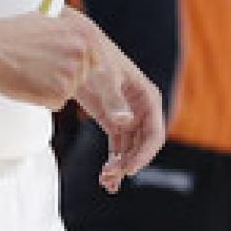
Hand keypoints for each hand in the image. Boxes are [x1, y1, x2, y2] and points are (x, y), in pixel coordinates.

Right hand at [0, 12, 90, 110]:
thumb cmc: (10, 33)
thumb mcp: (46, 20)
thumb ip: (65, 31)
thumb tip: (73, 38)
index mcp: (82, 34)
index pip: (91, 60)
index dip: (71, 64)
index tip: (55, 63)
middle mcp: (81, 53)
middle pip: (79, 77)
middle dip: (60, 76)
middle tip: (36, 66)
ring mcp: (71, 74)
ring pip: (67, 92)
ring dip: (50, 88)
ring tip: (29, 72)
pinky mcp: (59, 93)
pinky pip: (56, 104)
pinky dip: (41, 99)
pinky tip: (27, 83)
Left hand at [66, 9, 164, 193]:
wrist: (76, 48)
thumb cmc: (95, 56)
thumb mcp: (105, 76)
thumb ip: (114, 99)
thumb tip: (124, 121)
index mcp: (147, 98)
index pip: (154, 133)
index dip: (145, 154)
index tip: (129, 169)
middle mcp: (141, 109)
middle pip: (143, 145)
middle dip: (130, 163)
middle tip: (110, 176)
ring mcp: (128, 116)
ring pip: (130, 149)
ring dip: (121, 167)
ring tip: (105, 181)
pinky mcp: (112, 120)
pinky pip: (118, 147)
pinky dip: (113, 161)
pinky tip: (105, 177)